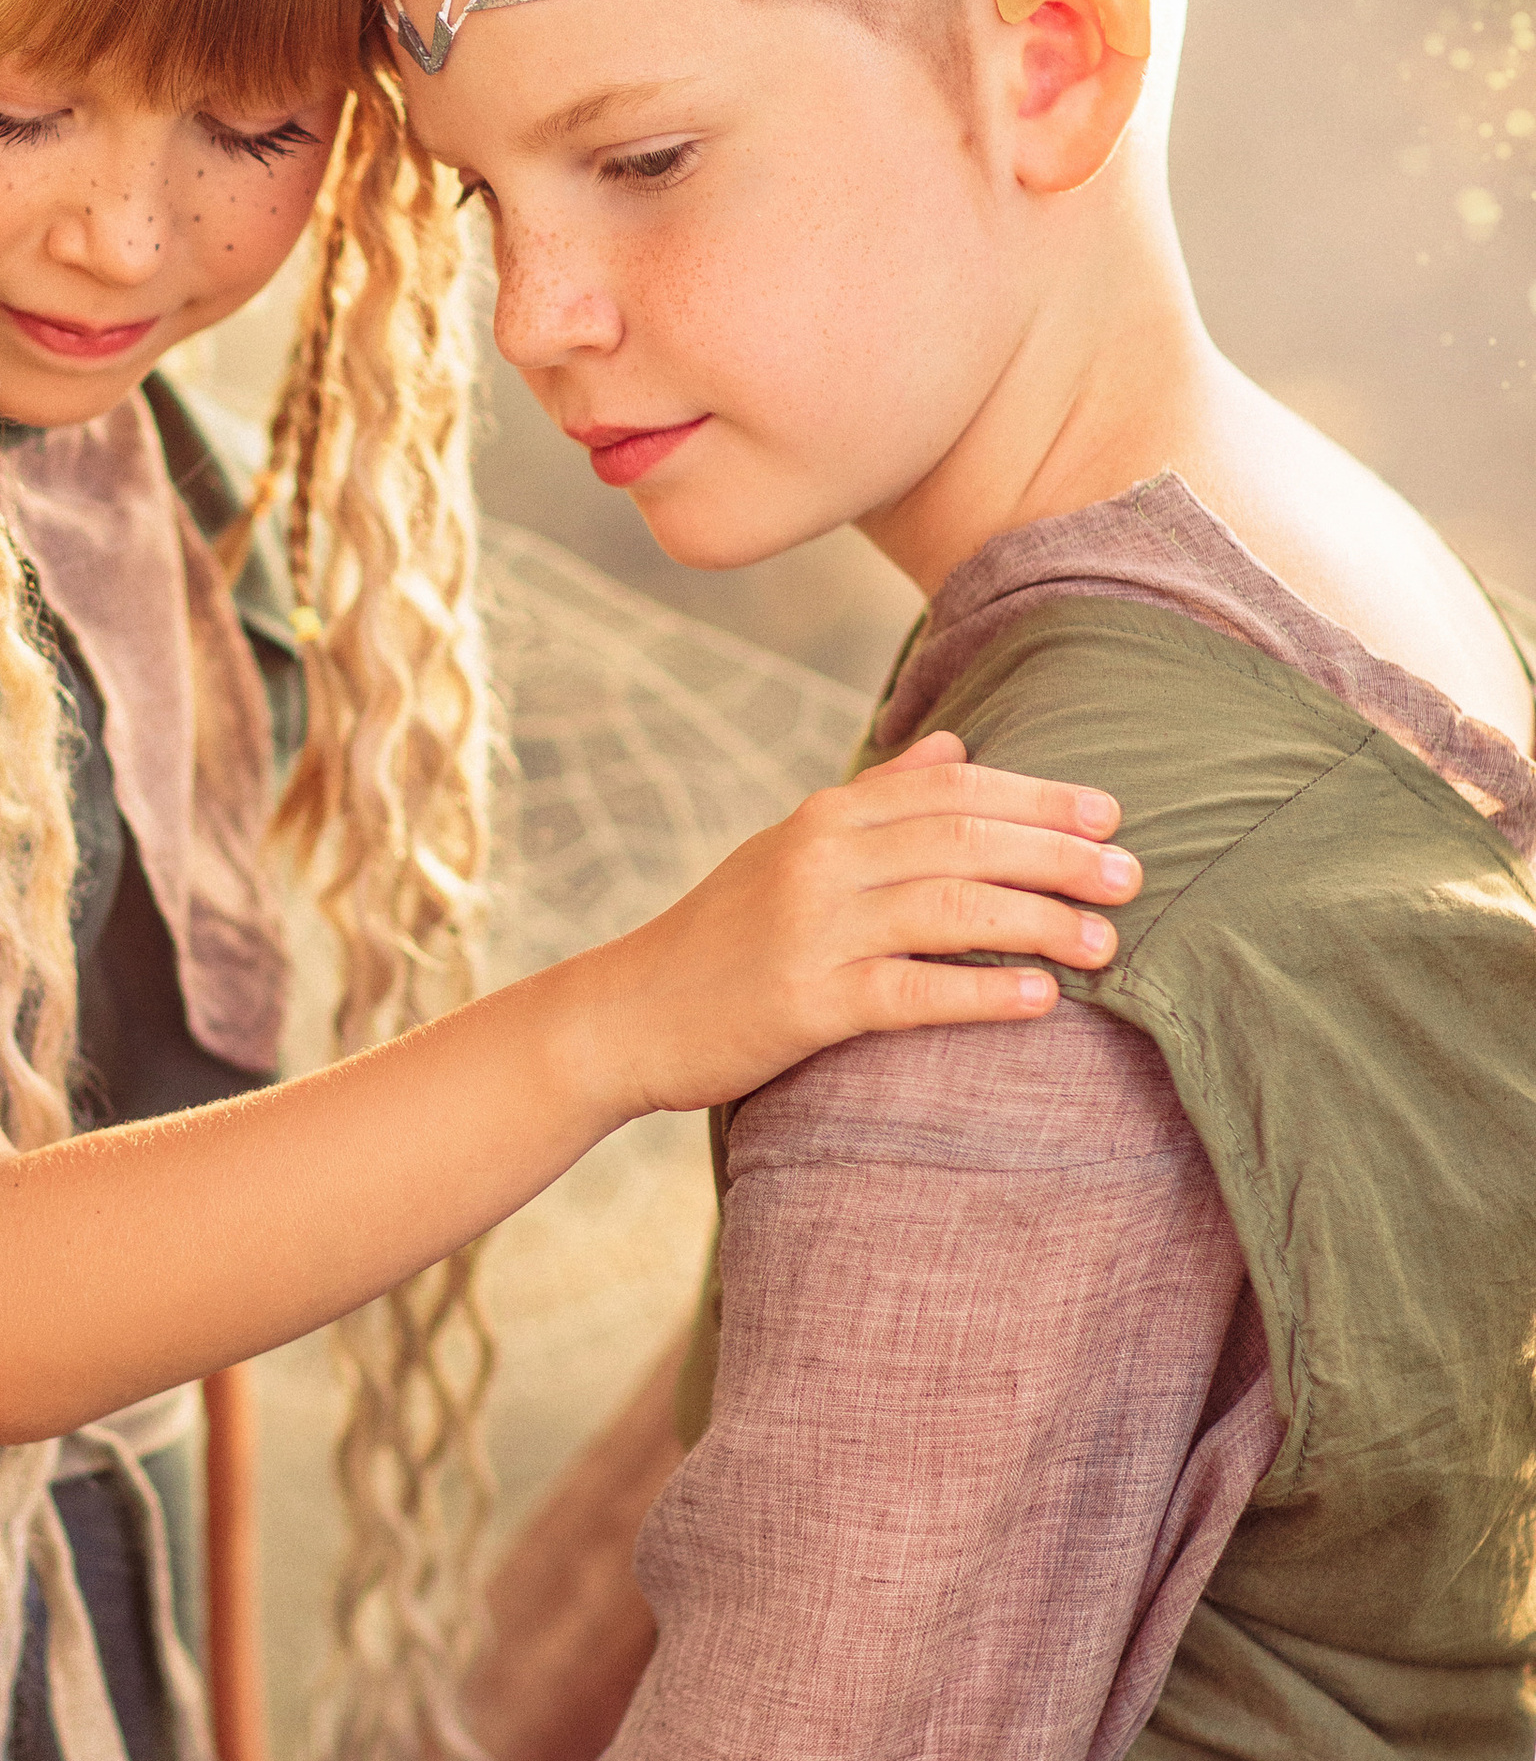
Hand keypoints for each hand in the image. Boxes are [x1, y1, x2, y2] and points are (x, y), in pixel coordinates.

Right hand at [607, 733, 1136, 1120]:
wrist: (628, 1013)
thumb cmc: (724, 935)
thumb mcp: (792, 850)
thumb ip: (879, 799)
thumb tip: (959, 746)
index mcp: (826, 817)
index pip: (952, 788)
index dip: (1037, 796)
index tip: (1109, 813)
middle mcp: (821, 859)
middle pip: (964, 839)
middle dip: (1057, 854)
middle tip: (1132, 875)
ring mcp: (812, 929)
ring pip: (950, 908)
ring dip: (1039, 920)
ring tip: (1107, 942)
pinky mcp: (806, 1002)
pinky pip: (912, 991)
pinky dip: (982, 991)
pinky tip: (1040, 998)